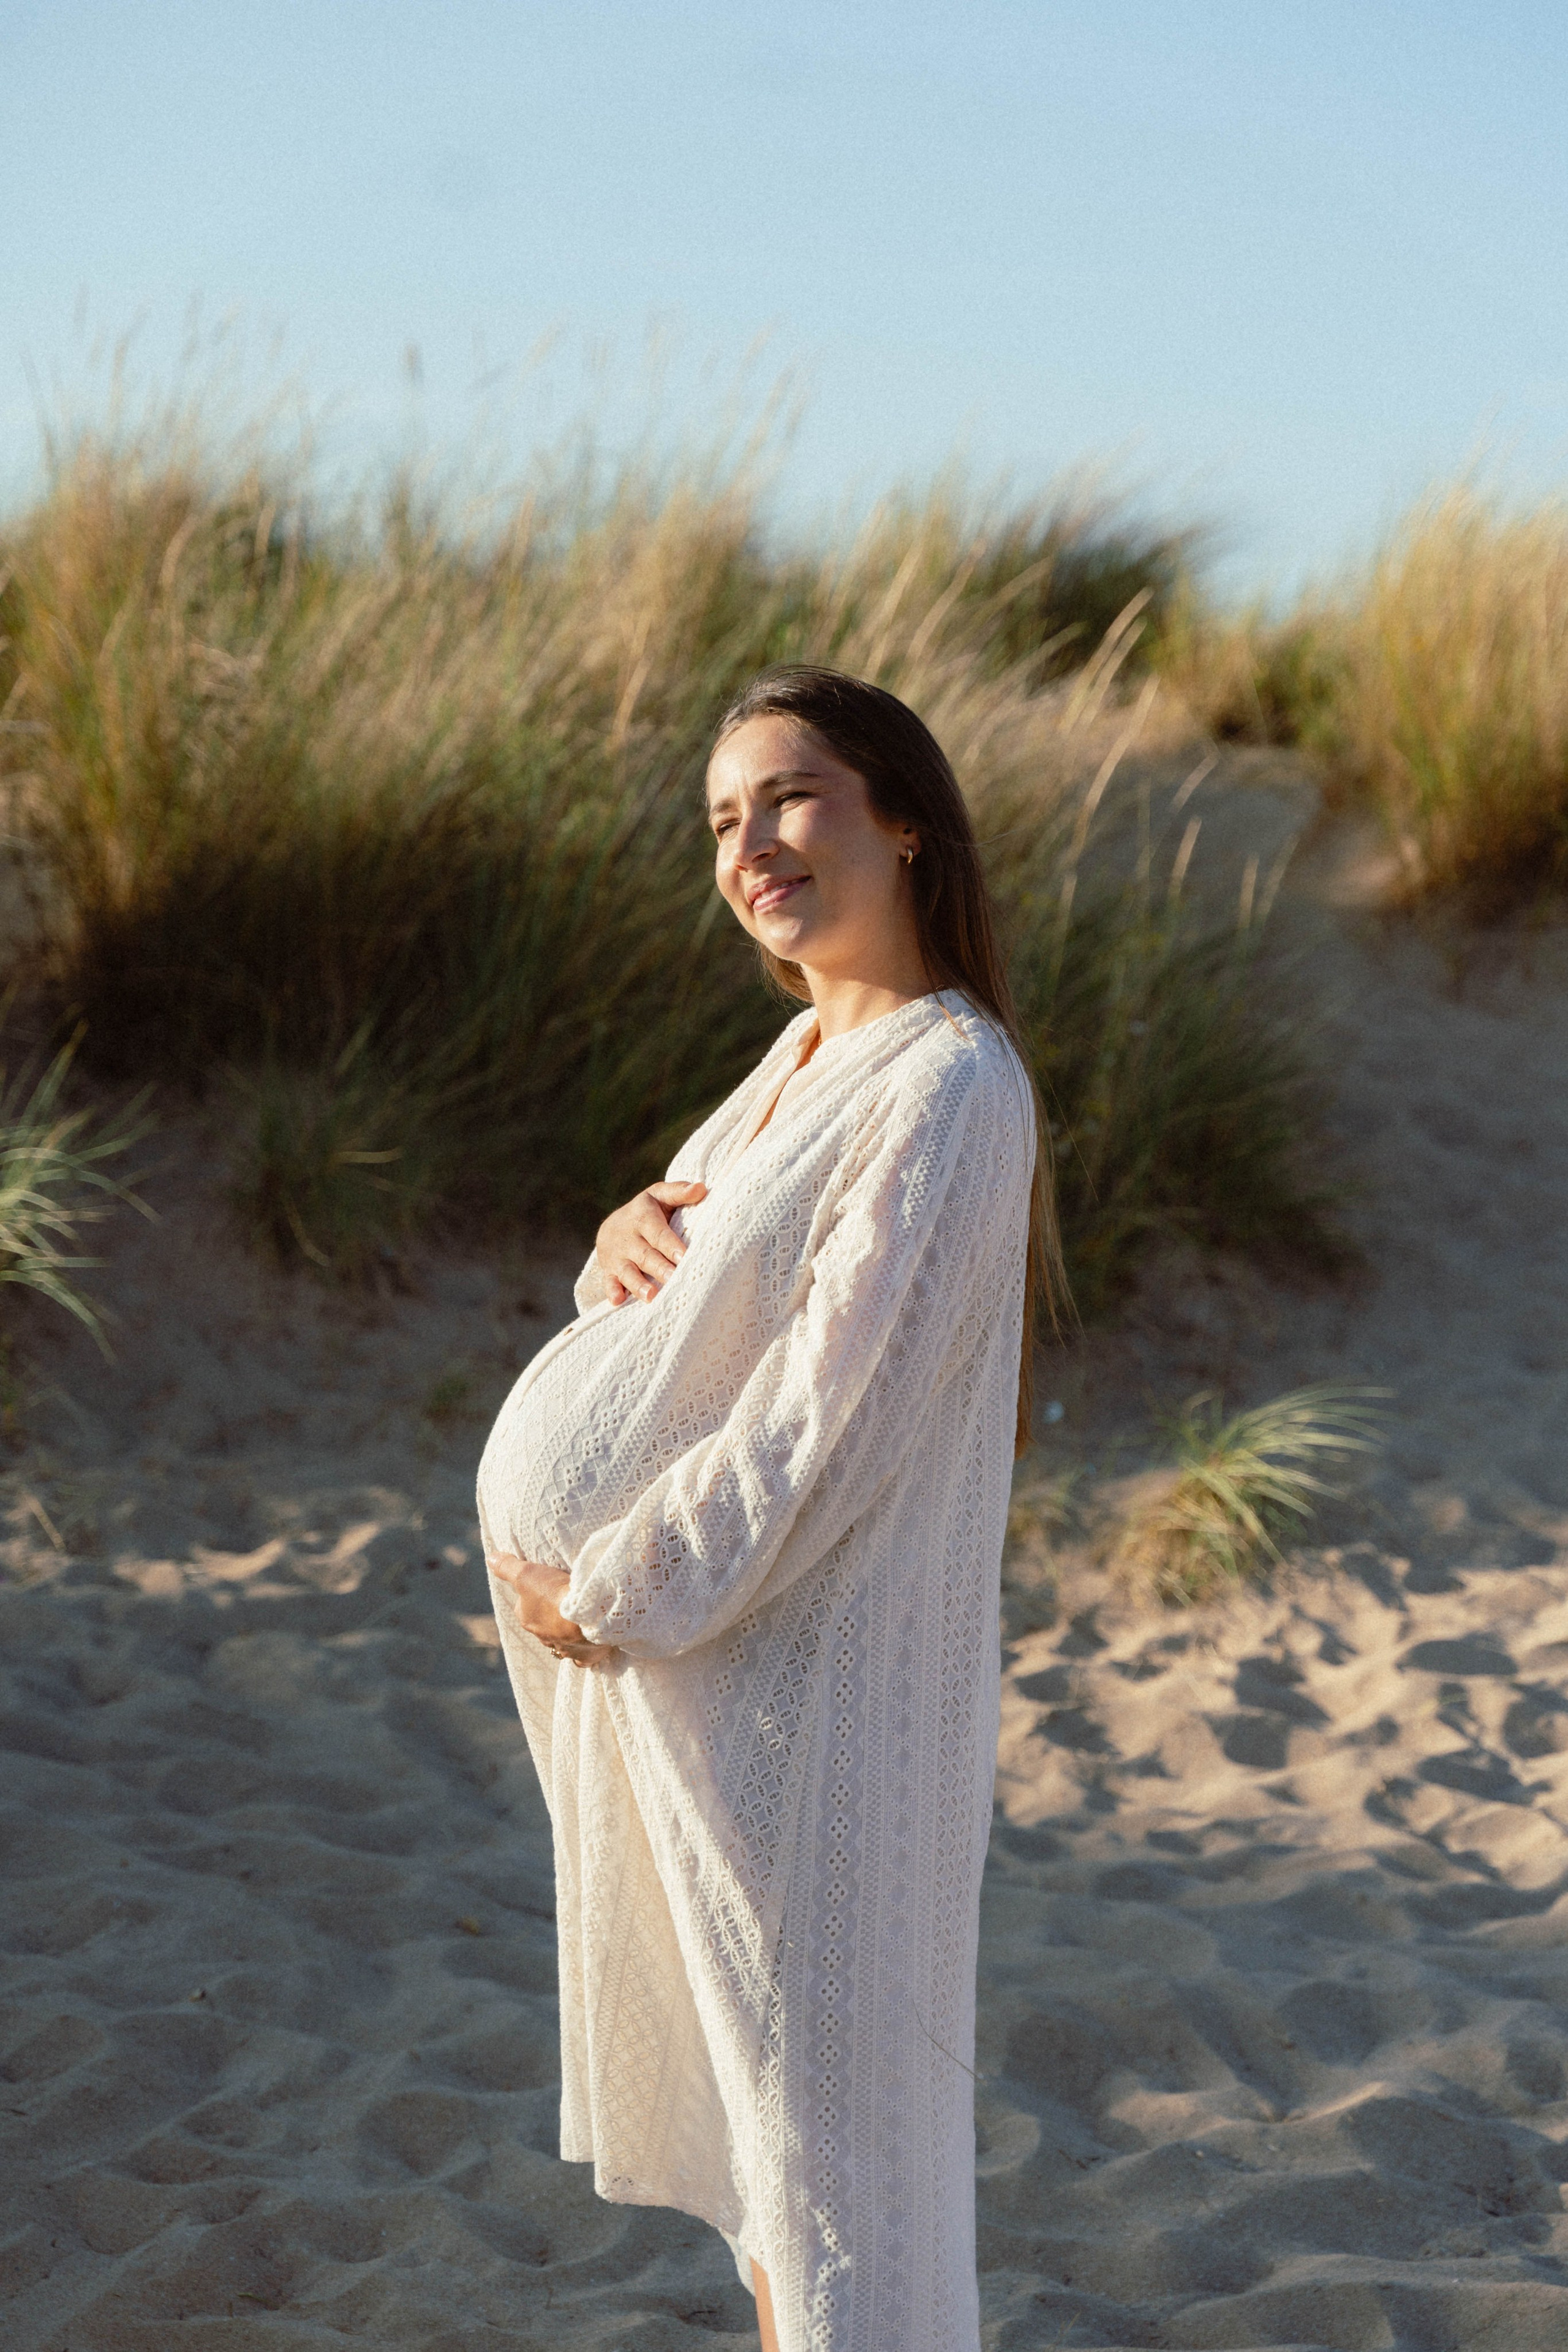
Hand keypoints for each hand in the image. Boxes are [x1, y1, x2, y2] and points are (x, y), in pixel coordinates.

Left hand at [489, 1553, 615, 1667]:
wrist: (588, 1615)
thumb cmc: (554, 1594)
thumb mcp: (526, 1574)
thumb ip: (507, 1567)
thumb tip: (491, 1558)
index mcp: (527, 1619)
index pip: (524, 1607)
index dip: (533, 1595)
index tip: (546, 1585)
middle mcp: (542, 1637)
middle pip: (543, 1624)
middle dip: (551, 1615)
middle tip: (564, 1599)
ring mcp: (564, 1649)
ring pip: (561, 1641)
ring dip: (566, 1632)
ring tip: (578, 1619)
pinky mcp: (584, 1656)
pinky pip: (580, 1656)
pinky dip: (582, 1650)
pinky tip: (588, 1640)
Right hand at [595, 1179, 707, 1304]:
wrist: (614, 1225)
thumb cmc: (647, 1211)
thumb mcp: (660, 1196)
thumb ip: (679, 1192)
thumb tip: (701, 1188)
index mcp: (643, 1216)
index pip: (659, 1233)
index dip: (671, 1245)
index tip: (685, 1257)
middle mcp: (628, 1237)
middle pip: (645, 1255)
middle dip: (659, 1268)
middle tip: (674, 1278)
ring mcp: (617, 1255)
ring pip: (627, 1271)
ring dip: (638, 1284)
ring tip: (651, 1296)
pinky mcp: (608, 1270)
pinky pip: (609, 1281)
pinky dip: (612, 1291)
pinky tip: (618, 1300)